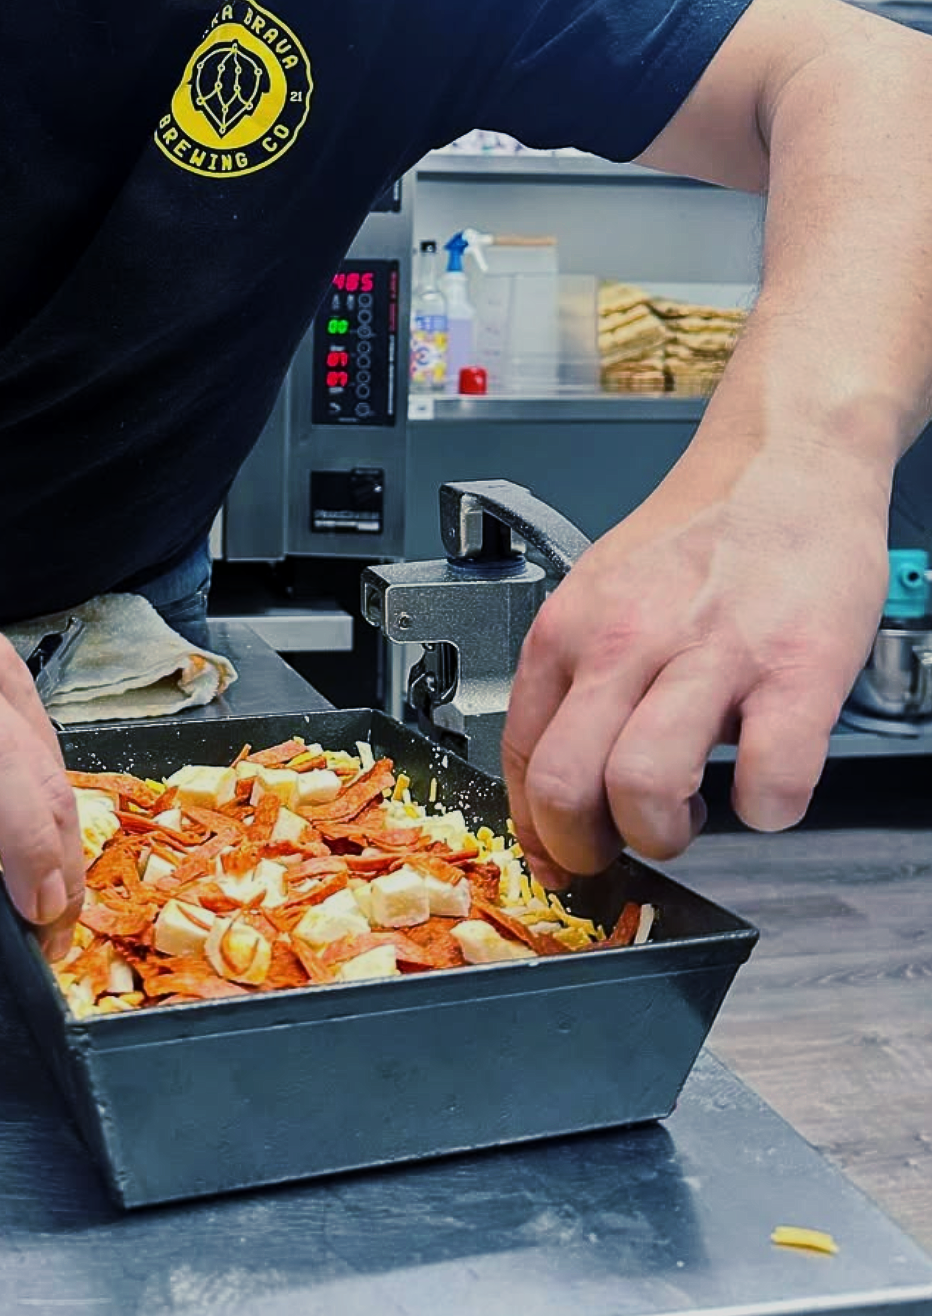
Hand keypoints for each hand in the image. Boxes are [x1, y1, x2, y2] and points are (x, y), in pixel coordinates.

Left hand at [501, 443, 886, 887]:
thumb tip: (560, 778)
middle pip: (564, 786)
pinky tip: (767, 785)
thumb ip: (578, 676)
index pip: (518, 756)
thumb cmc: (698, 537)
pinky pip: (771, 779)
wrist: (784, 461)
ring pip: (644, 788)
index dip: (537, 828)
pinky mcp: (797, 669)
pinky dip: (770, 808)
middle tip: (624, 845)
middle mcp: (625, 640)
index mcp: (569, 629)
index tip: (562, 854)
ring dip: (667, 833)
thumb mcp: (602, 593)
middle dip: (589, 848)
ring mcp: (710, 654)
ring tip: (692, 812)